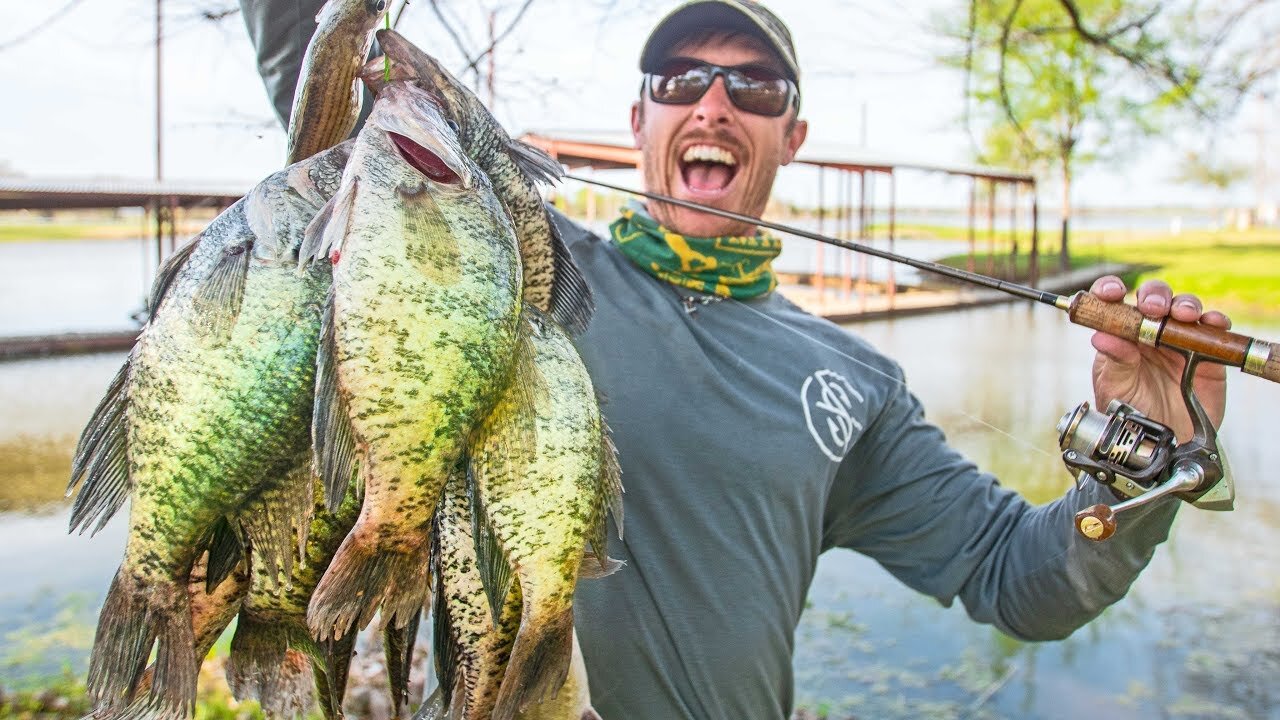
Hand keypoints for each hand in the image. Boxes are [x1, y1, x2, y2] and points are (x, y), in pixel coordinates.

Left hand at [1088, 276, 1228, 442]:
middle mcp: (1150, 332)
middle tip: (1153, 308)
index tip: (1111, 293)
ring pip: (1184, 307)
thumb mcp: (1116, 388)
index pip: (1113, 303)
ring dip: (1185, 304)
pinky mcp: (1206, 352)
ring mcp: (1179, 340)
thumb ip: (1114, 361)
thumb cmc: (1133, 412)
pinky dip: (1215, 321)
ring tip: (1183, 315)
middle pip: (1153, 299)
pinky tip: (1212, 321)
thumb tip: (1101, 336)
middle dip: (1154, 295)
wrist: (1164, 440)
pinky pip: (1213, 330)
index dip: (1110, 291)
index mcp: (1121, 335)